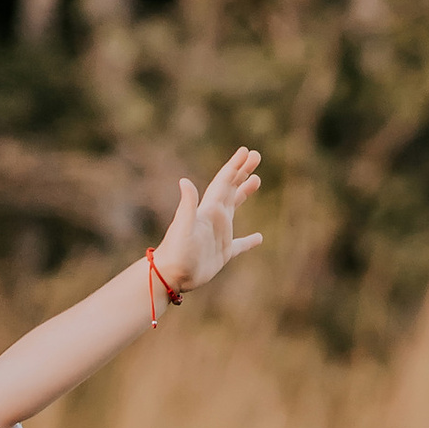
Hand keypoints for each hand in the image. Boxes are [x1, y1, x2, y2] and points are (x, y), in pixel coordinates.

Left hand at [152, 147, 262, 295]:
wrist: (169, 276)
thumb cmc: (176, 252)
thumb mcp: (183, 227)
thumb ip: (187, 205)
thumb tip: (184, 181)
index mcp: (208, 210)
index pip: (224, 182)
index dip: (235, 166)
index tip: (246, 151)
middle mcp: (214, 218)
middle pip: (231, 189)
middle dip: (242, 172)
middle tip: (256, 156)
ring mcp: (219, 235)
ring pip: (234, 208)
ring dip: (243, 193)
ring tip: (256, 180)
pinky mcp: (222, 254)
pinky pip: (239, 245)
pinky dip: (249, 241)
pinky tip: (259, 238)